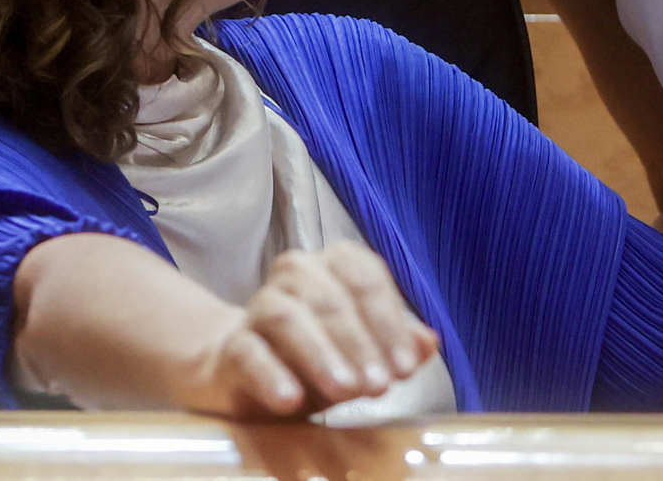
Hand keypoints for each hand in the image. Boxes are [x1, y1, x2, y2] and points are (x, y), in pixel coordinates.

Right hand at [182, 241, 439, 417]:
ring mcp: (260, 306)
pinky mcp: (233, 344)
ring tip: (345, 391)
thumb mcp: (363, 348)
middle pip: (330, 300)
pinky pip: (249, 353)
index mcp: (334, 264)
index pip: (366, 280)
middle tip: (380, 386)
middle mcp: (296, 273)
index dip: (389, 323)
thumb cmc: (317, 350)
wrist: (244, 366)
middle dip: (360, 344)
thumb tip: (429, 343)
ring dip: (321, 355)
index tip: (405, 367)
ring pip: (288, 319)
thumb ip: (397, 342)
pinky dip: (271, 375)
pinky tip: (291, 399)